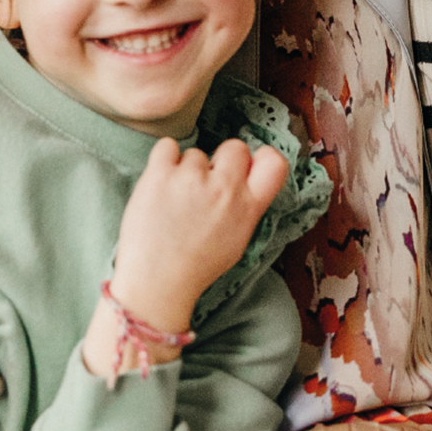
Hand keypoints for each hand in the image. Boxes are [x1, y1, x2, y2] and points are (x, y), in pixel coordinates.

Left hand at [91, 137, 291, 369]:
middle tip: (204, 184)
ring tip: (174, 201)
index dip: (261, 157)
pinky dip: (163, 160)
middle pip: (235, 147)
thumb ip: (245, 207)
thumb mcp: (236, 241)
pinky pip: (167, 147)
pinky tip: (161, 185)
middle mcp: (225, 189)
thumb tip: (245, 180)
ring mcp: (193, 179)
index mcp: (248, 208)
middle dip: (220, 161)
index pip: (275, 163)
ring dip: (185, 171)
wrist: (156, 283)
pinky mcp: (161, 174)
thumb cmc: (195, 266)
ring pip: (195, 154)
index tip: (247, 166)